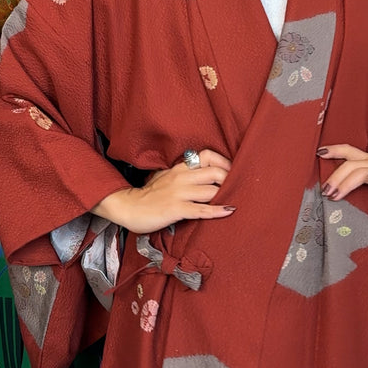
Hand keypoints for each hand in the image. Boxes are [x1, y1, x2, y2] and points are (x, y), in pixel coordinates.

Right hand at [92, 149, 233, 234]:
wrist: (128, 207)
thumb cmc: (149, 195)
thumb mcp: (165, 177)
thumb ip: (183, 174)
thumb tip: (203, 175)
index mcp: (179, 168)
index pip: (207, 155)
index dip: (224, 162)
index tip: (232, 171)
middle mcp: (181, 177)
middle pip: (214, 172)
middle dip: (230, 180)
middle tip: (238, 188)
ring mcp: (179, 193)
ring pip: (211, 190)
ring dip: (226, 195)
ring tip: (236, 199)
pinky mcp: (176, 209)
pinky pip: (202, 210)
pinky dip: (218, 211)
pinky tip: (229, 211)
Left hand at [317, 145, 367, 214]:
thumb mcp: (367, 189)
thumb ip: (352, 187)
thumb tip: (328, 194)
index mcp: (365, 163)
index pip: (347, 152)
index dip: (333, 150)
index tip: (318, 153)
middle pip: (350, 163)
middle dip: (335, 176)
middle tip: (324, 190)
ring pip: (361, 170)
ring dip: (346, 181)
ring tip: (335, 194)